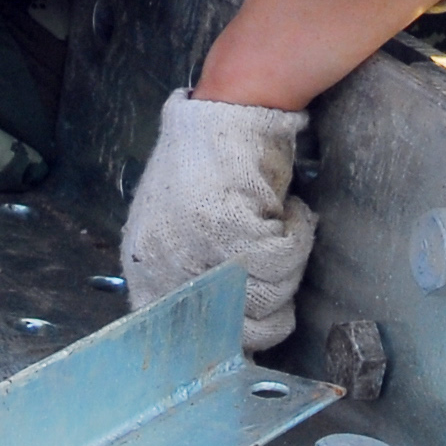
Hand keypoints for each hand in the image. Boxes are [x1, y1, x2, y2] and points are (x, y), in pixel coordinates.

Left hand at [118, 89, 316, 354]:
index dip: (229, 337)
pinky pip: (285, 261)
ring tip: (282, 227)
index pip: (181, 337)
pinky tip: (292, 212)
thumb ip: (190, 274)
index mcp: (145, 267)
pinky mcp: (233, 230)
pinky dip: (300, 236)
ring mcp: (198, 249)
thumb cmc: (211, 163)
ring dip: (289, 266)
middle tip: (278, 273)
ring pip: (267, 298)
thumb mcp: (180, 226)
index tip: (253, 329)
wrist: (229, 108)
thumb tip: (226, 327)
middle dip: (271, 309)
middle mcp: (166, 265)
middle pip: (238, 331)